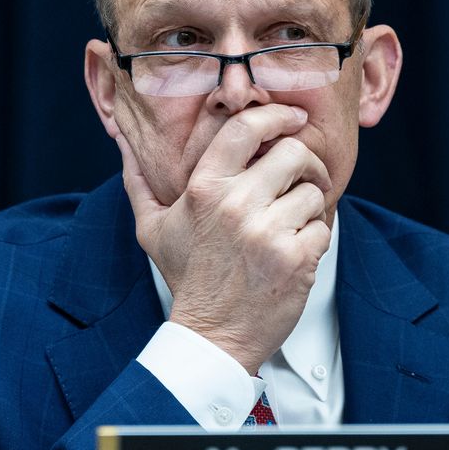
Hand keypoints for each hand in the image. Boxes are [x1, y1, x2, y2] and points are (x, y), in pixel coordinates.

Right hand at [117, 105, 331, 373]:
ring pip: (313, 192)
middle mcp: (237, 205)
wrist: (211, 335)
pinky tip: (295, 250)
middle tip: (304, 177)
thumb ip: (139, 182)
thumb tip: (125, 143)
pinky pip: (323, 227)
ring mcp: (268, 232)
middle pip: (294, 153)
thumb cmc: (187, 278)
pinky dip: (316, 238)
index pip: (246, 128)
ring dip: (309, 207)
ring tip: (291, 224)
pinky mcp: (295, 258)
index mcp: (205, 189)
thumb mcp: (153, 228)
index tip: (292, 117)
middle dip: (306, 164)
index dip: (275, 115)